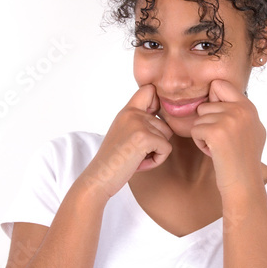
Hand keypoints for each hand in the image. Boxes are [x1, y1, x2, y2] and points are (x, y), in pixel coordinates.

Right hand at [78, 84, 172, 202]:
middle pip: (165, 123)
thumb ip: (140, 122)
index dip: (158, 103)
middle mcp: (132, 113)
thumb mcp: (125, 133)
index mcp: (127, 111)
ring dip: (156, 152)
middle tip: (136, 152)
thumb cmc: (114, 161)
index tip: (150, 122)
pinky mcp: (144, 137)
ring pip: (167, 137)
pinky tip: (139, 163)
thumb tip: (166, 118)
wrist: (99, 178)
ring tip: (136, 157)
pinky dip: (156, 160)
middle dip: (157, 142)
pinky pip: (166, 149)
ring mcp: (138, 123)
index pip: (149, 89)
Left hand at [190, 79, 265, 193]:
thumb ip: (241, 112)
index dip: (213, 99)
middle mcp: (241, 109)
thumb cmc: (244, 161)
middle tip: (221, 140)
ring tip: (219, 148)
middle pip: (206, 104)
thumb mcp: (252, 130)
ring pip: (199, 118)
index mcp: (249, 107)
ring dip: (203, 134)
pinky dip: (200, 143)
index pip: (220, 84)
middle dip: (207, 122)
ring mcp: (229, 119)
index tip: (218, 117)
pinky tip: (214, 153)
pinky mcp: (216, 132)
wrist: (244, 184)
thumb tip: (222, 95)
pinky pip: (195, 130)